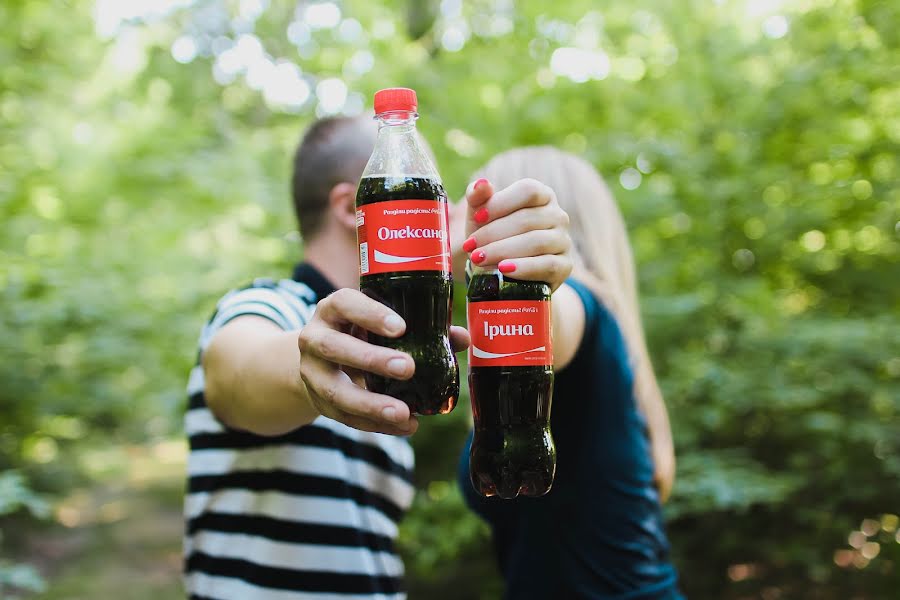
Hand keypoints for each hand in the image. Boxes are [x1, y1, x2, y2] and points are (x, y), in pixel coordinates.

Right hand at [297, 288, 469, 434]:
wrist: (319, 359)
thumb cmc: (360, 333)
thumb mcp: (379, 323)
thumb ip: (419, 327)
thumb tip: (462, 338)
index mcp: (333, 309)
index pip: (345, 304)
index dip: (370, 314)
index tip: (401, 327)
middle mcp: (315, 337)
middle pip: (336, 348)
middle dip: (372, 360)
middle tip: (408, 368)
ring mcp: (312, 372)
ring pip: (336, 391)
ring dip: (370, 404)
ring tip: (404, 413)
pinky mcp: (319, 402)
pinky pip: (344, 417)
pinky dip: (374, 424)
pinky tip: (402, 427)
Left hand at [462, 178, 572, 290]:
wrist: (500, 271)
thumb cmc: (492, 236)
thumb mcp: (480, 216)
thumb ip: (477, 197)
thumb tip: (480, 185)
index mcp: (542, 195)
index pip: (528, 191)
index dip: (501, 203)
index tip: (477, 217)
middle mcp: (558, 215)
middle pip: (527, 219)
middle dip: (493, 233)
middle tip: (470, 246)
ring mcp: (564, 241)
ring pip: (537, 242)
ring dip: (503, 251)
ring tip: (479, 258)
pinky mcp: (565, 266)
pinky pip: (547, 265)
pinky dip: (523, 268)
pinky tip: (503, 269)